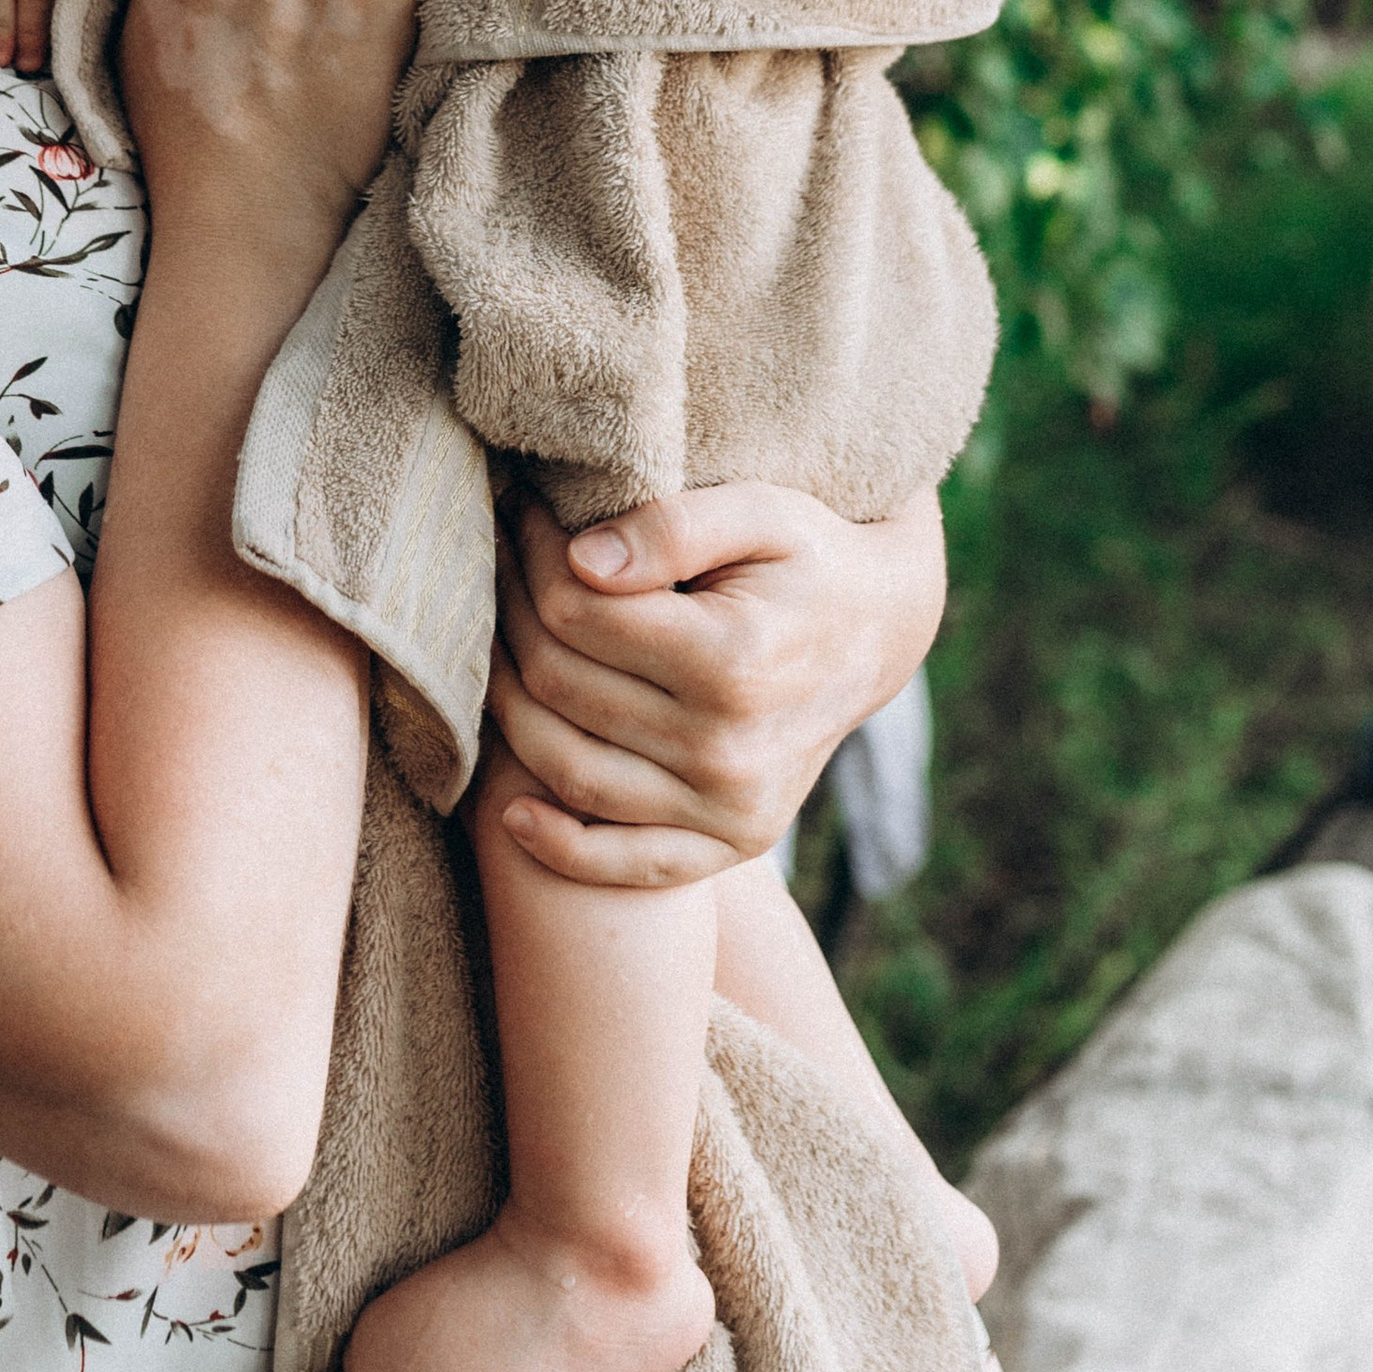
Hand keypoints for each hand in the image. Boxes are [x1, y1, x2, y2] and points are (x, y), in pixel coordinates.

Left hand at [483, 482, 944, 888]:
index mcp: (735, 659)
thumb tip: (579, 562)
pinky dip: (559, 847)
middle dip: (511, 618)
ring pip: (570, 768)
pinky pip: (627, 861)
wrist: (878, 630)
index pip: (579, 615)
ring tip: (494, 647)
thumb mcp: (760, 510)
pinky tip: (511, 811)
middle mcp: (731, 747)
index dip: (530, 559)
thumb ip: (673, 524)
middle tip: (496, 567)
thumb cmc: (808, 556)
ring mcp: (732, 807)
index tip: (518, 517)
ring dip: (509, 708)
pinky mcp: (734, 842)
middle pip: (564, 687)